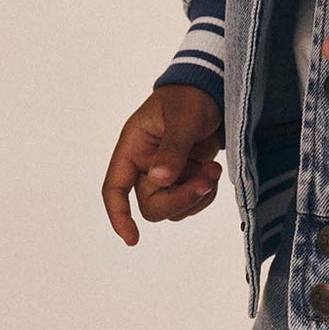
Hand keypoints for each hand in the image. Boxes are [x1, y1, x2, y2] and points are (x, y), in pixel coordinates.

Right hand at [102, 83, 223, 242]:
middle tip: (206, 181)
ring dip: (197, 196)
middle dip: (180, 199)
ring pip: (175, 207)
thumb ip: (172, 148)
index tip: (132, 238)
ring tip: (213, 169)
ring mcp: (166, 174)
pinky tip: (213, 172)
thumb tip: (160, 179)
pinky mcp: (185, 177)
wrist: (212, 91)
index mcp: (133, 148)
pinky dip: (205, 193)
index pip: (115, 188)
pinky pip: (192, 200)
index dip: (118, 215)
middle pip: (152, 204)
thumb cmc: (190, 97)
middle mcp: (145, 166)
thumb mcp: (182, 117)